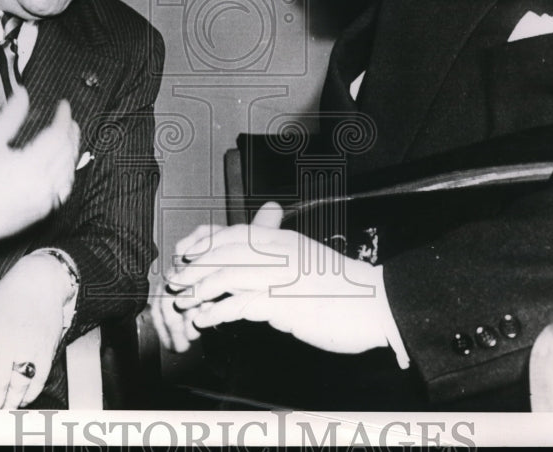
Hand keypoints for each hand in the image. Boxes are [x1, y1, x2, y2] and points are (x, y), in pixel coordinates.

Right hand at [0, 88, 80, 256]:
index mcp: (30, 166)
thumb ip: (10, 117)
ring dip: (72, 151)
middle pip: (67, 152)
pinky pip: (65, 188)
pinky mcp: (44, 212)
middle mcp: (43, 185)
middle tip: (67, 118)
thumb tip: (23, 93)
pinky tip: (64, 163)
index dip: (63, 118)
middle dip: (70, 132)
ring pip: (70, 170)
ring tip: (68, 136)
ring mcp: (46, 201)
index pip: (58, 135)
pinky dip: (68, 172)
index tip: (63, 105)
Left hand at [0, 252, 75, 408]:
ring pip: (20, 384)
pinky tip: (21, 400)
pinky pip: (39, 379)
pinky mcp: (48, 349)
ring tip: (1, 415)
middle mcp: (12, 340)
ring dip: (9, 403)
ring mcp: (32, 346)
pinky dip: (30, 394)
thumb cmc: (9, 294)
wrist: (42, 280)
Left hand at [167, 202, 391, 353]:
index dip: (204, 241)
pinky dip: (217, 311)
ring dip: (199, 290)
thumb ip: (280, 259)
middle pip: (223, 252)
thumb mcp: (307, 263)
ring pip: (226, 275)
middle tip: (175, 281)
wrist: (377, 305)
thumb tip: (254, 265)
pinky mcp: (283, 303)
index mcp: (283, 240)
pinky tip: (207, 319)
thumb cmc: (343, 288)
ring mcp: (280, 277)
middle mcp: (278, 253)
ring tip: (184, 303)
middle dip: (194, 267)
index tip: (185, 253)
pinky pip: (239, 303)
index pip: (234, 232)